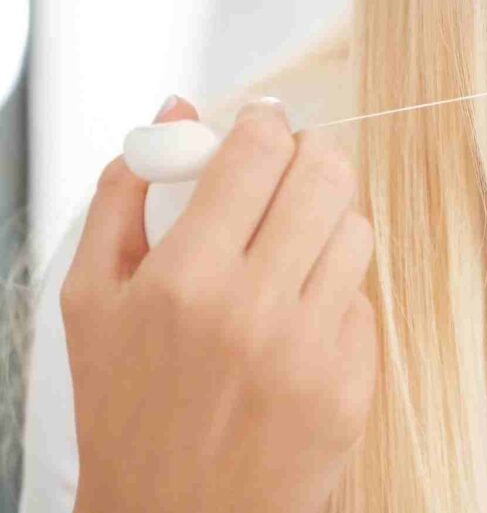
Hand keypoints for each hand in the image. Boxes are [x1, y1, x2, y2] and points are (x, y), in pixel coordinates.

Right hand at [63, 97, 375, 512]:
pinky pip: (364, 299)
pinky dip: (336, 295)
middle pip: (325, 175)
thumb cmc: (126, 407)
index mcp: (183, 279)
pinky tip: (299, 318)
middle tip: (294, 166)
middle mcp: (252, 308)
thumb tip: (175, 109)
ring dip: (330, 222)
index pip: (258, 152)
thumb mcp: (91, 299)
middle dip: (312, 155)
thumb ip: (124, 193)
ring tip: (293, 246)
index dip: (266, 123)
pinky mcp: (351, 384)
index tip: (264, 124)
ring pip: (357, 229)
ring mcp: (310, 349)